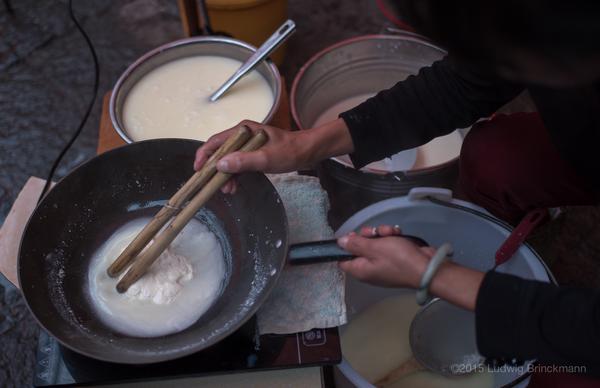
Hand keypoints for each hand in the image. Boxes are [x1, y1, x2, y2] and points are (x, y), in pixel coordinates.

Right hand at [194, 120, 315, 192]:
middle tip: (213, 185)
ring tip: (227, 190)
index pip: (216, 141)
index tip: (198, 170)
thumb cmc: (290, 151)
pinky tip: (234, 186)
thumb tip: (220, 165)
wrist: (309, 152)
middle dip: (215, 169)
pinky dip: (235, 175)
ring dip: (225, 175)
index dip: (204, 155)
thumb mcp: (266, 158)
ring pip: (229, 160)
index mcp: (243, 131)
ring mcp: (248, 145)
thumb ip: (244, 161)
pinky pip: (238, 164)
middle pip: (220, 152)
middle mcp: (242, 135)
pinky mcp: (254, 153)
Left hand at [338, 225, 484, 310]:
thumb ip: (355, 244)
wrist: (427, 268)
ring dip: (381, 234)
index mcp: (360, 271)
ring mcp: (383, 265)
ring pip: (375, 244)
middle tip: (373, 232)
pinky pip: (388, 246)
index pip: (343, 260)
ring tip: (391, 232)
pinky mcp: (395, 259)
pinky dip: (392, 238)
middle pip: (360, 249)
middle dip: (367, 236)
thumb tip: (339, 243)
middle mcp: (369, 269)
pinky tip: (398, 234)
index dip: (345, 246)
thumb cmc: (398, 259)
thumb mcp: (374, 248)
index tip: (353, 236)